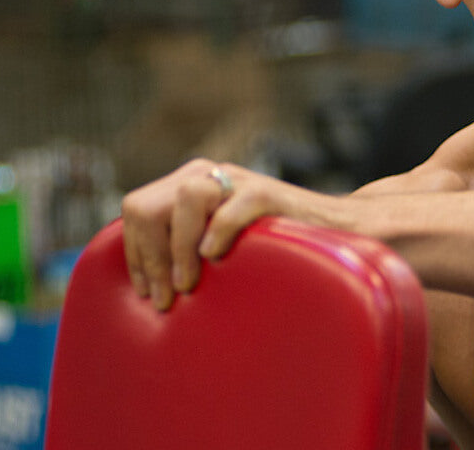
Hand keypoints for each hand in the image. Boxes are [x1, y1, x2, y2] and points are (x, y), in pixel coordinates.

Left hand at [119, 158, 337, 310]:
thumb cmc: (276, 249)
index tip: (146, 292)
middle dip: (149, 256)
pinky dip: (217, 233)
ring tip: (187, 284)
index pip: (136, 209)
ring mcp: (239, 180)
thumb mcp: (220, 244)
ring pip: (184, 199)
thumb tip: (147, 282)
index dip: (134, 253)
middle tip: (164, 297)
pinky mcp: (269, 193)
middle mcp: (209, 175)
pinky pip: (231, 206)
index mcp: (191, 185)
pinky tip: (215, 258)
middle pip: (146, 205)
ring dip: (177, 248)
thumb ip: (186, 247)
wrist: (339, 230)